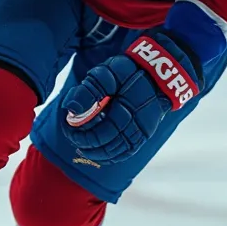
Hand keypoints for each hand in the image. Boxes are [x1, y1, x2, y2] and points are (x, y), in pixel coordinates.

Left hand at [62, 29, 201, 164]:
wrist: (158, 70)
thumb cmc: (129, 70)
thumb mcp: (107, 73)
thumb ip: (89, 89)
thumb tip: (71, 109)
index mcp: (127, 109)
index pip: (102, 133)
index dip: (83, 135)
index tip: (68, 127)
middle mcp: (137, 125)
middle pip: (109, 144)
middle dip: (87, 143)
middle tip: (71, 136)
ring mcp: (142, 131)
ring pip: (118, 151)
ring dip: (97, 153)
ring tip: (82, 148)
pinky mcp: (144, 132)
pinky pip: (128, 150)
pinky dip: (112, 155)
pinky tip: (99, 154)